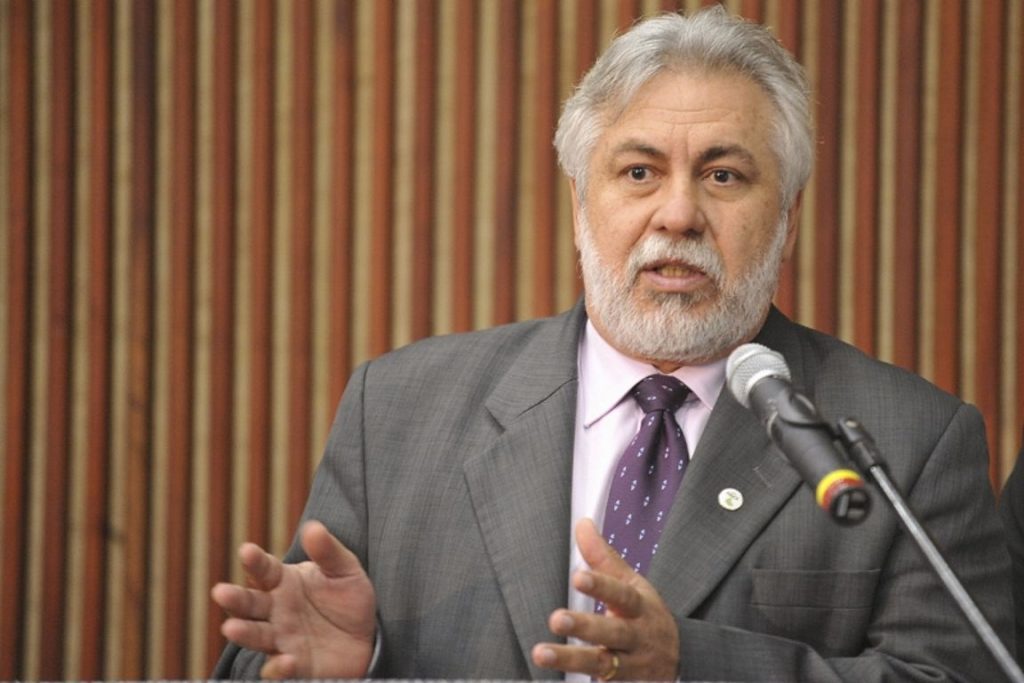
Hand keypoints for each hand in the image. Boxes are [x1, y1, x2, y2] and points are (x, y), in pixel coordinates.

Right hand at [210, 521, 376, 678]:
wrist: (365, 638)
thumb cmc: (347, 599)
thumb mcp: (345, 570)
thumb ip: (328, 551)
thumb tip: (313, 527)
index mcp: (283, 582)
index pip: (264, 569)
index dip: (255, 561)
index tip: (247, 550)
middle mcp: (275, 611)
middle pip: (249, 604)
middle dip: (235, 598)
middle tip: (221, 592)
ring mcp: (281, 640)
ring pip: (256, 636)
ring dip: (243, 633)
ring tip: (231, 628)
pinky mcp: (293, 667)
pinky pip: (278, 670)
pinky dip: (277, 668)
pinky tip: (284, 661)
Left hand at [531, 519, 679, 680]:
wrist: (680, 658)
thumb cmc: (646, 614)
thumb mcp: (631, 584)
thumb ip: (603, 558)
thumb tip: (582, 525)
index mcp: (639, 606)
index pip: (621, 593)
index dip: (601, 586)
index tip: (578, 577)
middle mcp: (637, 636)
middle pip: (613, 631)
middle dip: (585, 626)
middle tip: (556, 619)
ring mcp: (631, 664)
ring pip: (603, 664)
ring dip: (571, 660)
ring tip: (541, 654)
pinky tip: (559, 682)